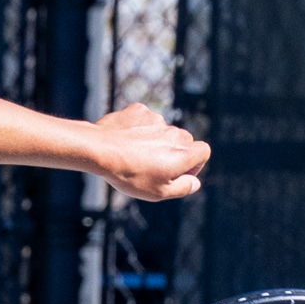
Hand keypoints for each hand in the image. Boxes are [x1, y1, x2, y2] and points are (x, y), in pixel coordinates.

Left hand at [91, 103, 208, 200]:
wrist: (100, 150)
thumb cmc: (130, 175)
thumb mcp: (158, 192)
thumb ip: (182, 188)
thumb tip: (195, 183)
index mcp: (184, 152)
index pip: (204, 152)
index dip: (195, 164)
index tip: (179, 173)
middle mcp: (174, 133)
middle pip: (183, 141)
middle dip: (173, 152)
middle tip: (153, 166)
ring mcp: (157, 120)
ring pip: (162, 130)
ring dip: (153, 141)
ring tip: (133, 154)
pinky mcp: (140, 111)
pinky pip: (144, 120)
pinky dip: (138, 128)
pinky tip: (124, 140)